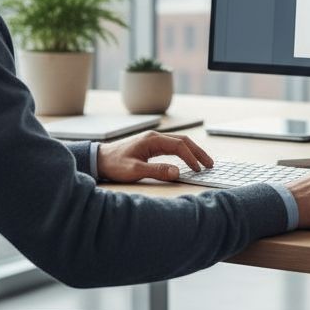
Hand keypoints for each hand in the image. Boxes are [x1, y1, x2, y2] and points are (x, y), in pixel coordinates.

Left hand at [96, 132, 212, 183]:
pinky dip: (183, 152)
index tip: (199, 170)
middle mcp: (155, 137)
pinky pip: (172, 147)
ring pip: (179, 143)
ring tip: (204, 162)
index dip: (191, 158)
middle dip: (198, 152)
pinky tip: (188, 160)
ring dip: (192, 151)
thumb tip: (177, 172)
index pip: (179, 146)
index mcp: (152, 140)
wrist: (99, 159)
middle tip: (210, 164)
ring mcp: (153, 140)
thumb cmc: (114, 164)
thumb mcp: (135, 170)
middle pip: (183, 141)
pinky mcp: (151, 146)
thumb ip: (157, 171)